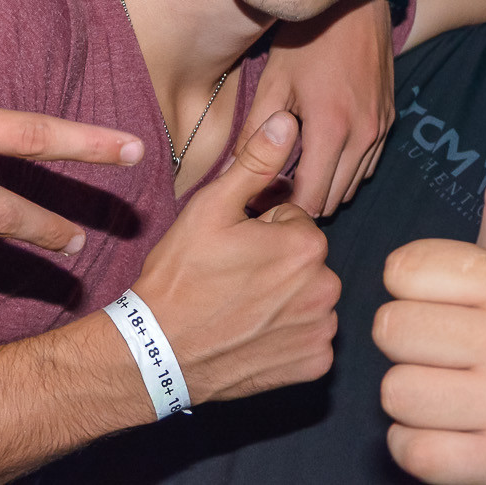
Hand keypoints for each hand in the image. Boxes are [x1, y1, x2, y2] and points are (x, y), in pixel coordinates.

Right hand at [133, 112, 340, 402]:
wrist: (159, 352)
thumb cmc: (181, 277)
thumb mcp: (212, 208)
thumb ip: (256, 162)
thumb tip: (286, 120)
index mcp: (306, 246)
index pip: (294, 220)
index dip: (260, 229)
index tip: (232, 248)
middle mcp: (326, 289)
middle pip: (305, 259)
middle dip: (277, 262)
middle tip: (233, 277)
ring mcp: (321, 331)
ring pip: (309, 296)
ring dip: (285, 298)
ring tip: (240, 306)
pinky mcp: (313, 365)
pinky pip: (311, 338)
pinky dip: (289, 336)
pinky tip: (254, 335)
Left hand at [249, 0, 395, 216]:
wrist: (356, 4)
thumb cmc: (308, 38)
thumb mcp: (274, 81)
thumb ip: (255, 130)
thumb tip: (233, 169)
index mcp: (332, 129)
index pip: (312, 198)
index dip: (285, 208)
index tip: (264, 201)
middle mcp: (363, 135)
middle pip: (334, 199)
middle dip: (305, 201)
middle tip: (275, 191)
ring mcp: (380, 128)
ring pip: (353, 185)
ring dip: (326, 187)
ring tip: (296, 174)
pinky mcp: (388, 119)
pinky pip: (367, 164)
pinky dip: (345, 170)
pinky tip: (322, 154)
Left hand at [375, 136, 485, 484]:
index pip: (401, 268)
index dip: (411, 290)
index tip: (449, 307)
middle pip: (389, 328)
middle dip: (407, 346)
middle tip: (450, 357)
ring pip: (393, 391)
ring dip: (411, 399)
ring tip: (453, 395)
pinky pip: (407, 448)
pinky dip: (419, 447)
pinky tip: (455, 436)